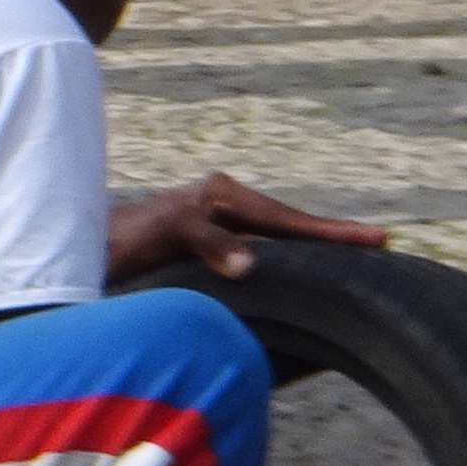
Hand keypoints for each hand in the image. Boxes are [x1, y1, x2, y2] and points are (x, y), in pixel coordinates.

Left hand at [105, 173, 386, 290]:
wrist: (84, 243)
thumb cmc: (120, 241)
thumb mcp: (162, 236)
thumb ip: (205, 242)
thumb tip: (250, 264)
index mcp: (218, 195)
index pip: (284, 219)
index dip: (328, 233)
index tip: (374, 239)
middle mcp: (222, 201)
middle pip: (289, 222)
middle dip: (333, 235)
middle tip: (382, 242)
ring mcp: (218, 218)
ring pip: (277, 234)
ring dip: (314, 245)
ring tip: (359, 254)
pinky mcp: (210, 237)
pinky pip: (260, 245)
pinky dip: (288, 254)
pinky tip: (307, 270)